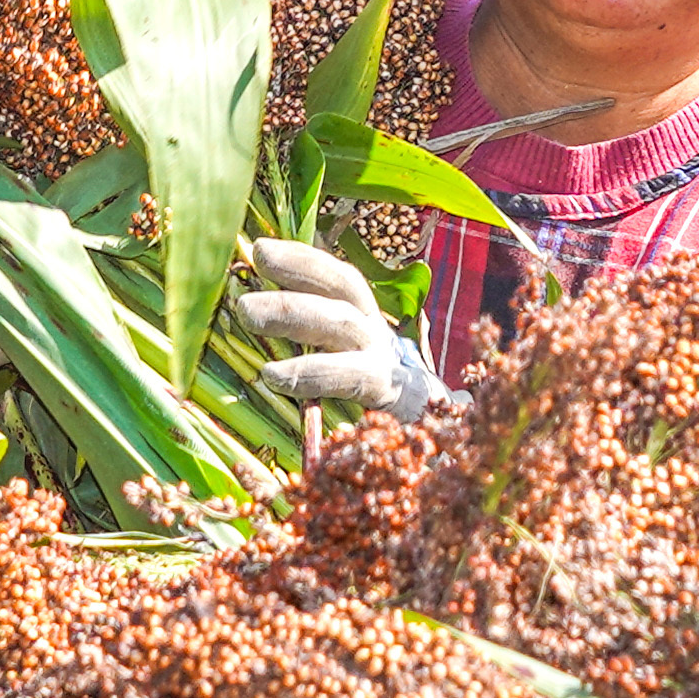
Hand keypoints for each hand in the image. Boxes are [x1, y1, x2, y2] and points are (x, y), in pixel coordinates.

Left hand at [231, 236, 442, 419]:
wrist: (452, 451)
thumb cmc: (383, 416)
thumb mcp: (350, 375)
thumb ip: (314, 351)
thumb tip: (255, 326)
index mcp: (369, 327)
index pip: (340, 279)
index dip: (304, 258)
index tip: (262, 246)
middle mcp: (380, 337)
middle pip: (345, 286)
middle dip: (299, 268)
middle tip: (254, 256)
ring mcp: (390, 365)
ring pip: (342, 324)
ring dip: (293, 311)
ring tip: (245, 311)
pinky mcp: (398, 398)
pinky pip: (352, 378)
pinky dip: (312, 373)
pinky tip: (272, 376)